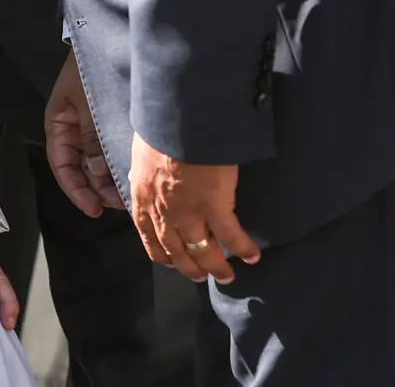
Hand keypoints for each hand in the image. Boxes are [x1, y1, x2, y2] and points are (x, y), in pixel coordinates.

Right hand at [43, 56, 123, 217]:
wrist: (111, 38)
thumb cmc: (91, 68)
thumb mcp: (86, 103)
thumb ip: (92, 138)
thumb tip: (101, 174)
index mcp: (59, 124)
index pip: (63, 166)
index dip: (76, 190)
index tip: (94, 208)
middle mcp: (75, 130)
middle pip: (83, 170)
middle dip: (99, 190)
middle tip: (120, 205)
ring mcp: (93, 127)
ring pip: (99, 164)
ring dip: (111, 181)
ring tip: (129, 196)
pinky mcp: (111, 124)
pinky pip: (112, 150)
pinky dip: (121, 165)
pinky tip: (134, 176)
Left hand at [128, 134, 260, 284]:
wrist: (178, 117)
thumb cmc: (160, 126)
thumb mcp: (142, 150)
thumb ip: (144, 169)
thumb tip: (144, 172)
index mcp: (143, 195)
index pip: (148, 234)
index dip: (161, 253)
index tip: (171, 262)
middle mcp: (163, 209)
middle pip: (176, 250)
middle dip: (189, 267)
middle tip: (201, 277)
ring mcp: (188, 210)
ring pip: (201, 250)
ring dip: (215, 266)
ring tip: (227, 275)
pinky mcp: (214, 204)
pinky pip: (230, 235)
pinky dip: (243, 248)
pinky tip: (252, 256)